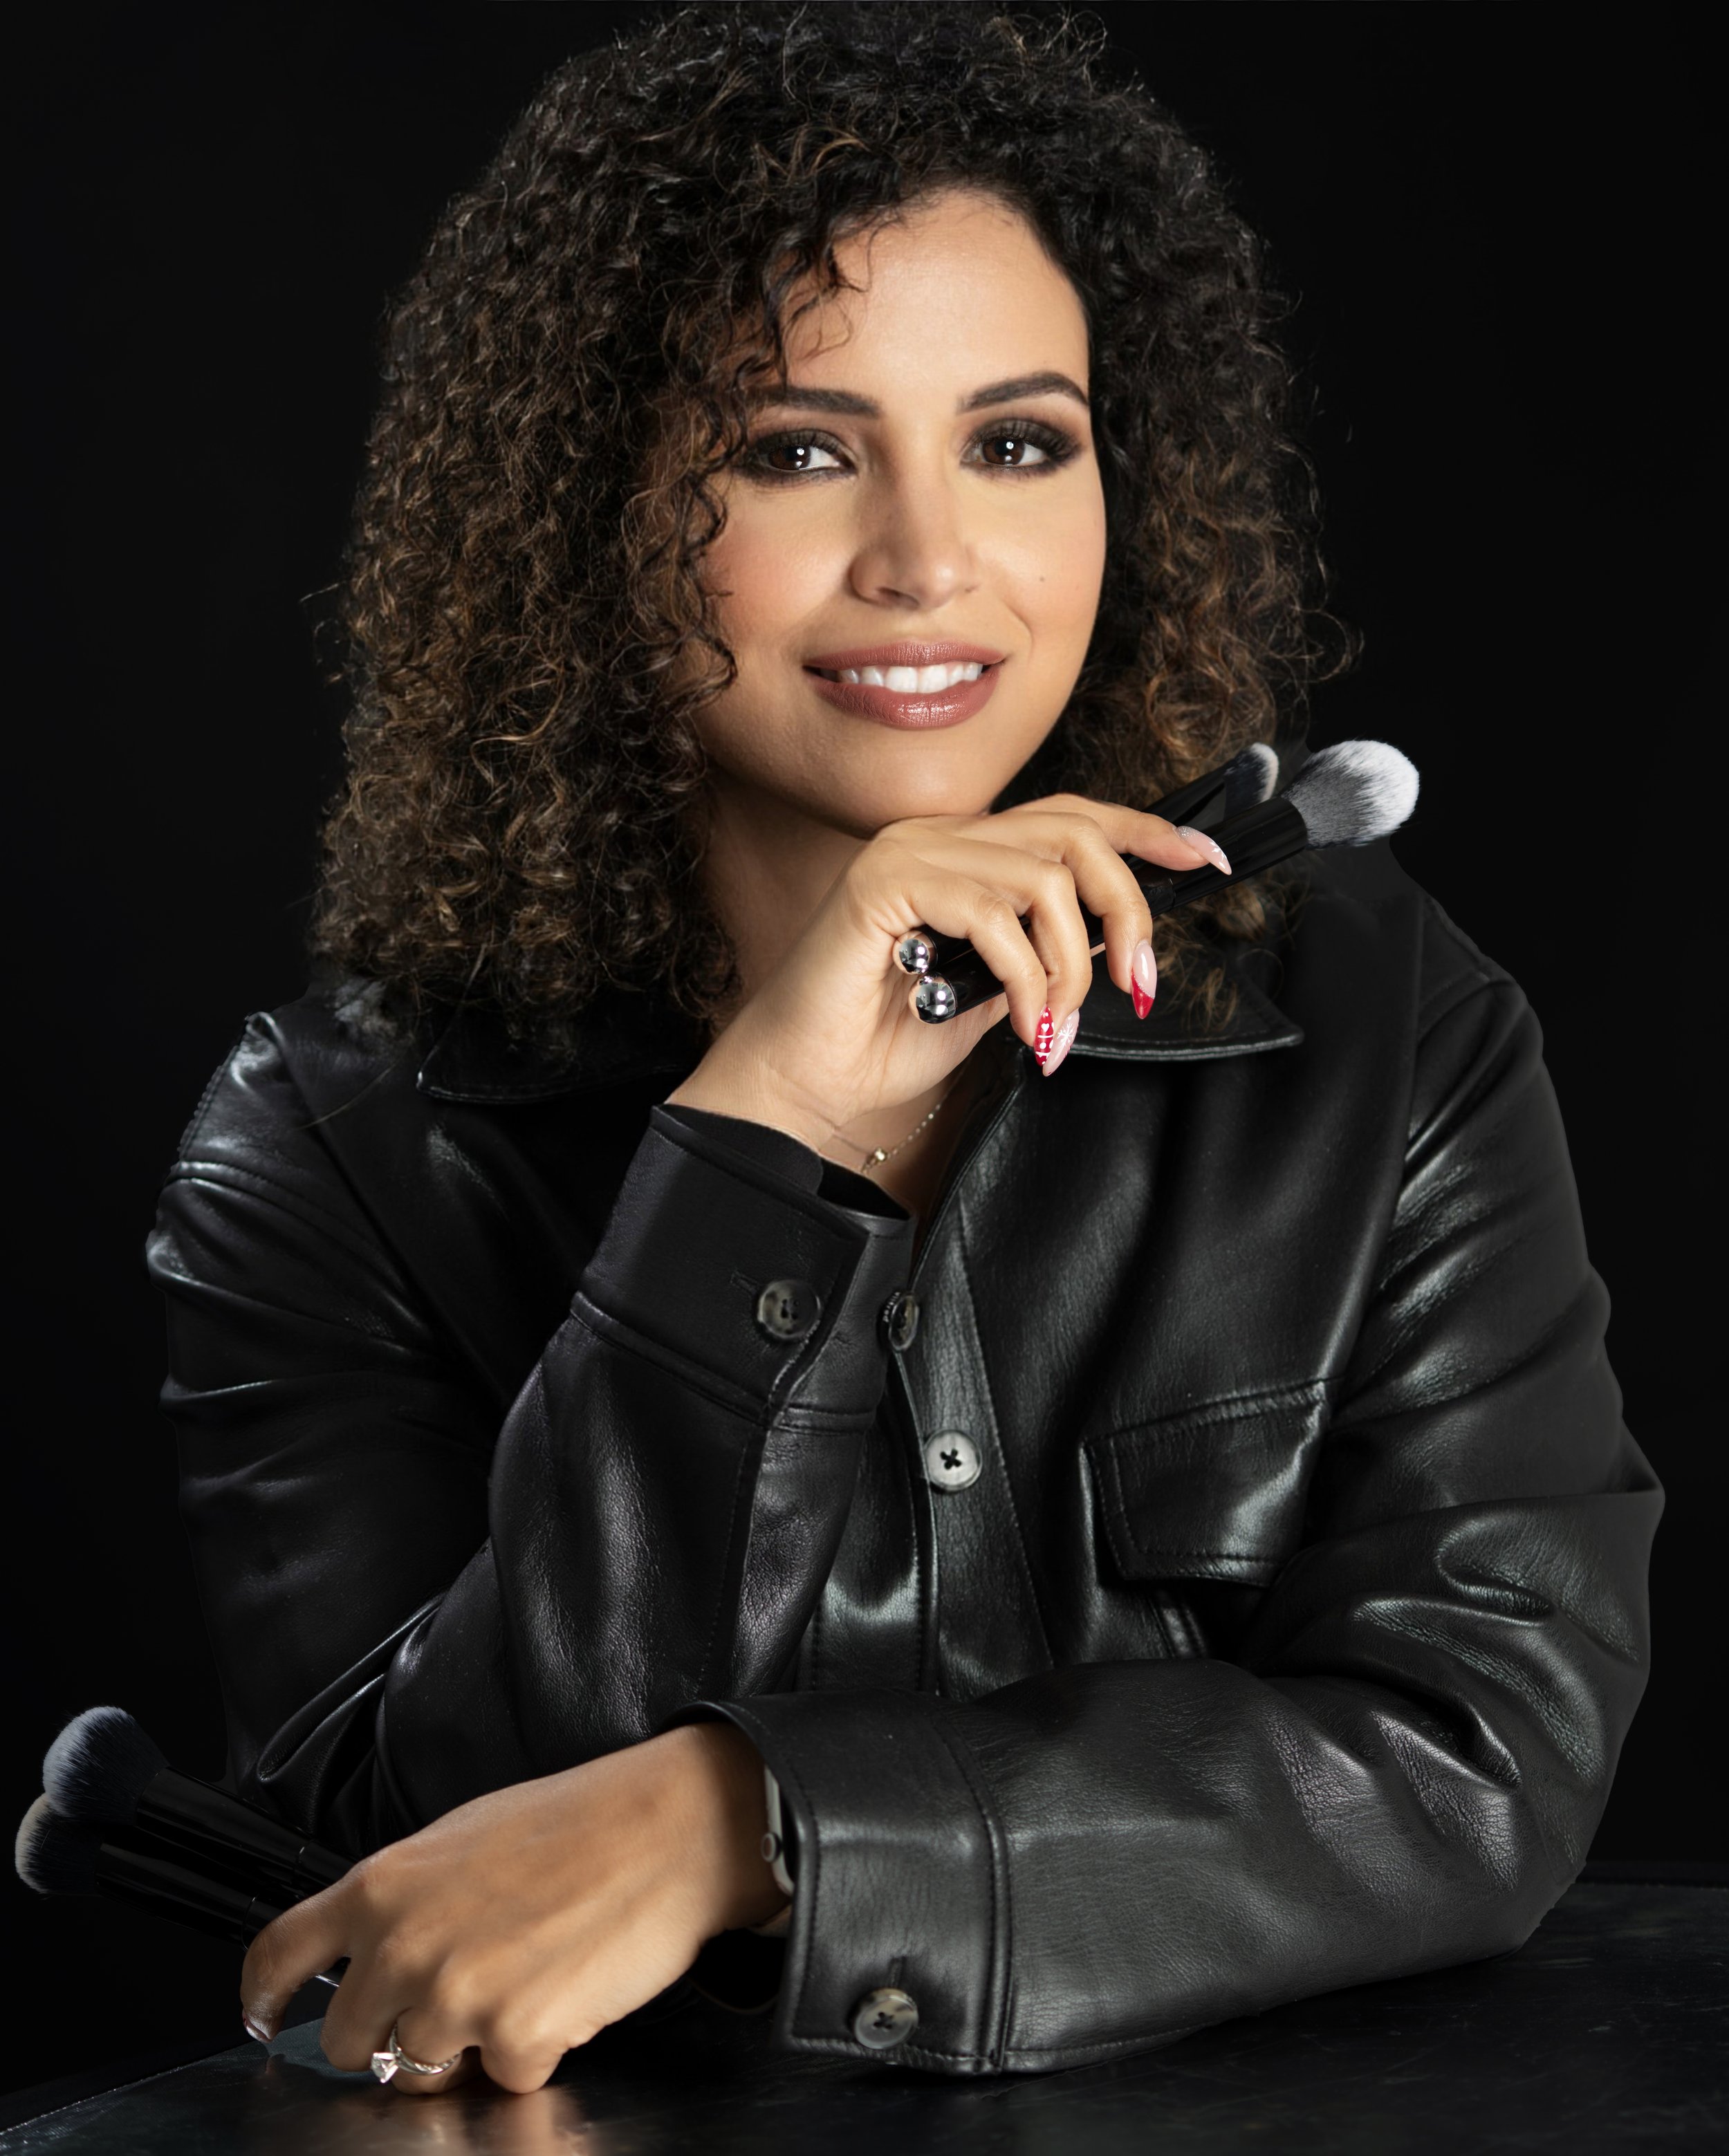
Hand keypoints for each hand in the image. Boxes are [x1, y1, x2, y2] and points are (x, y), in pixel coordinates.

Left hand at [239, 1723, 784, 2095]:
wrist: (667, 1828)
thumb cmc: (578, 1822)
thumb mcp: (463, 1838)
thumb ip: (405, 1898)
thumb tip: (381, 1946)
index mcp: (382, 1884)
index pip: (278, 1954)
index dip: (263, 1995)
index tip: (264, 2015)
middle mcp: (401, 1945)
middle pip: (345, 2040)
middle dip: (391, 2033)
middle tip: (455, 1996)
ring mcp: (451, 1997)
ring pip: (415, 2074)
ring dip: (461, 2049)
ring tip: (519, 1986)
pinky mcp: (511, 2037)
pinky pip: (501, 2080)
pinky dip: (533, 2052)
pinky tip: (564, 1993)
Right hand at [664, 796, 1218, 1147]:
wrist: (804, 1084)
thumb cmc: (885, 1044)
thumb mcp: (995, 993)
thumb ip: (1046, 954)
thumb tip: (1118, 943)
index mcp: (964, 851)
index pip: (1072, 815)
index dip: (1146, 833)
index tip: (1206, 860)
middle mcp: (937, 835)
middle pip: (1073, 834)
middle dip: (1125, 912)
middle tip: (1135, 986)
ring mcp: (908, 851)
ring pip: (1043, 876)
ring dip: (1069, 965)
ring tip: (1049, 1026)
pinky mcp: (882, 882)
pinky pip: (991, 912)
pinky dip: (1023, 977)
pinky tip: (1016, 1024)